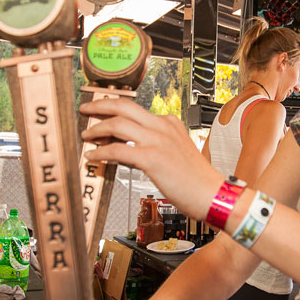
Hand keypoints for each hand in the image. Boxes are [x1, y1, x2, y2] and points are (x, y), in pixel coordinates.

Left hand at [80, 97, 221, 218]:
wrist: (212, 194)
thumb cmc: (196, 180)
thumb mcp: (176, 152)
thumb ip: (154, 146)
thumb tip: (127, 150)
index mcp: (169, 123)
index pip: (136, 109)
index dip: (114, 109)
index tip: (101, 112)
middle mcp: (163, 126)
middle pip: (124, 106)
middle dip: (100, 105)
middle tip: (86, 109)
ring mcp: (157, 140)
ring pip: (118, 123)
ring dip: (97, 128)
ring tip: (86, 135)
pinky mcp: (152, 158)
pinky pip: (118, 150)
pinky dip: (101, 152)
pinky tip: (93, 157)